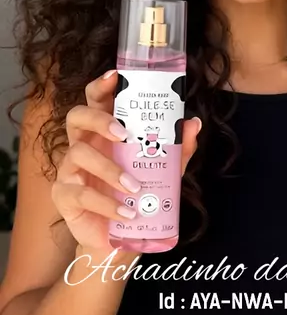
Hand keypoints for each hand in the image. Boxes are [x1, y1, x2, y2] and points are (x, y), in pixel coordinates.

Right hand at [51, 69, 200, 251]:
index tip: (115, 76)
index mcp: (104, 132)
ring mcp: (70, 169)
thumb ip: (178, 148)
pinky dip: (107, 203)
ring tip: (134, 187)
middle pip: (76, 116)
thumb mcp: (164, 171)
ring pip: (79, 154)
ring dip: (110, 170)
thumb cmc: (136, 194)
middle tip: (123, 133)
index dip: (101, 85)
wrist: (119, 238)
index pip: (96, 100)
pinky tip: (127, 211)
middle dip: (98, 119)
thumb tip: (193, 123)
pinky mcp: (64, 195)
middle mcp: (83, 144)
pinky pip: (81, 194)